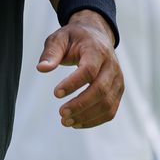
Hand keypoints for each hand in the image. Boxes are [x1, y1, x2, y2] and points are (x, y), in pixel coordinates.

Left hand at [36, 10, 123, 127]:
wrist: (97, 36)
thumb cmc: (75, 38)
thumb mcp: (59, 39)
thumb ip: (51, 53)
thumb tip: (41, 69)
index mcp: (97, 51)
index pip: (89, 70)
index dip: (73, 84)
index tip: (55, 94)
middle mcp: (111, 66)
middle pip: (101, 90)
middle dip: (81, 104)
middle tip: (61, 114)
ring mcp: (118, 80)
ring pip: (107, 103)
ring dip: (87, 116)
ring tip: (66, 121)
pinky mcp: (118, 91)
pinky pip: (110, 110)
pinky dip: (95, 119)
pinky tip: (78, 123)